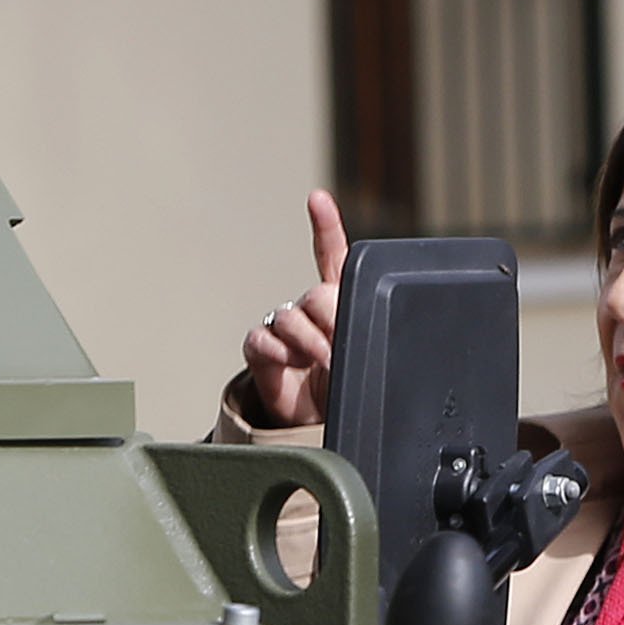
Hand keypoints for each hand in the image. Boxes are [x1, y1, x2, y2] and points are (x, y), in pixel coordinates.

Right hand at [235, 189, 351, 429]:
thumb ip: (360, 330)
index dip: (325, 225)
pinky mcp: (261, 349)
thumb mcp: (362, 356)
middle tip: (343, 348)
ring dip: (310, 341)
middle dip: (333, 318)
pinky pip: (263, 339)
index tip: (318, 199)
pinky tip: (291, 364)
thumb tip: (350, 317)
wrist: (318, 424)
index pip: (331, 256)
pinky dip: (279, 352)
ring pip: (291, 317)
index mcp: (337, 302)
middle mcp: (308, 309)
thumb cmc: (346, 387)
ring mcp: (283, 328)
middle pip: (318, 293)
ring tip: (324, 363)